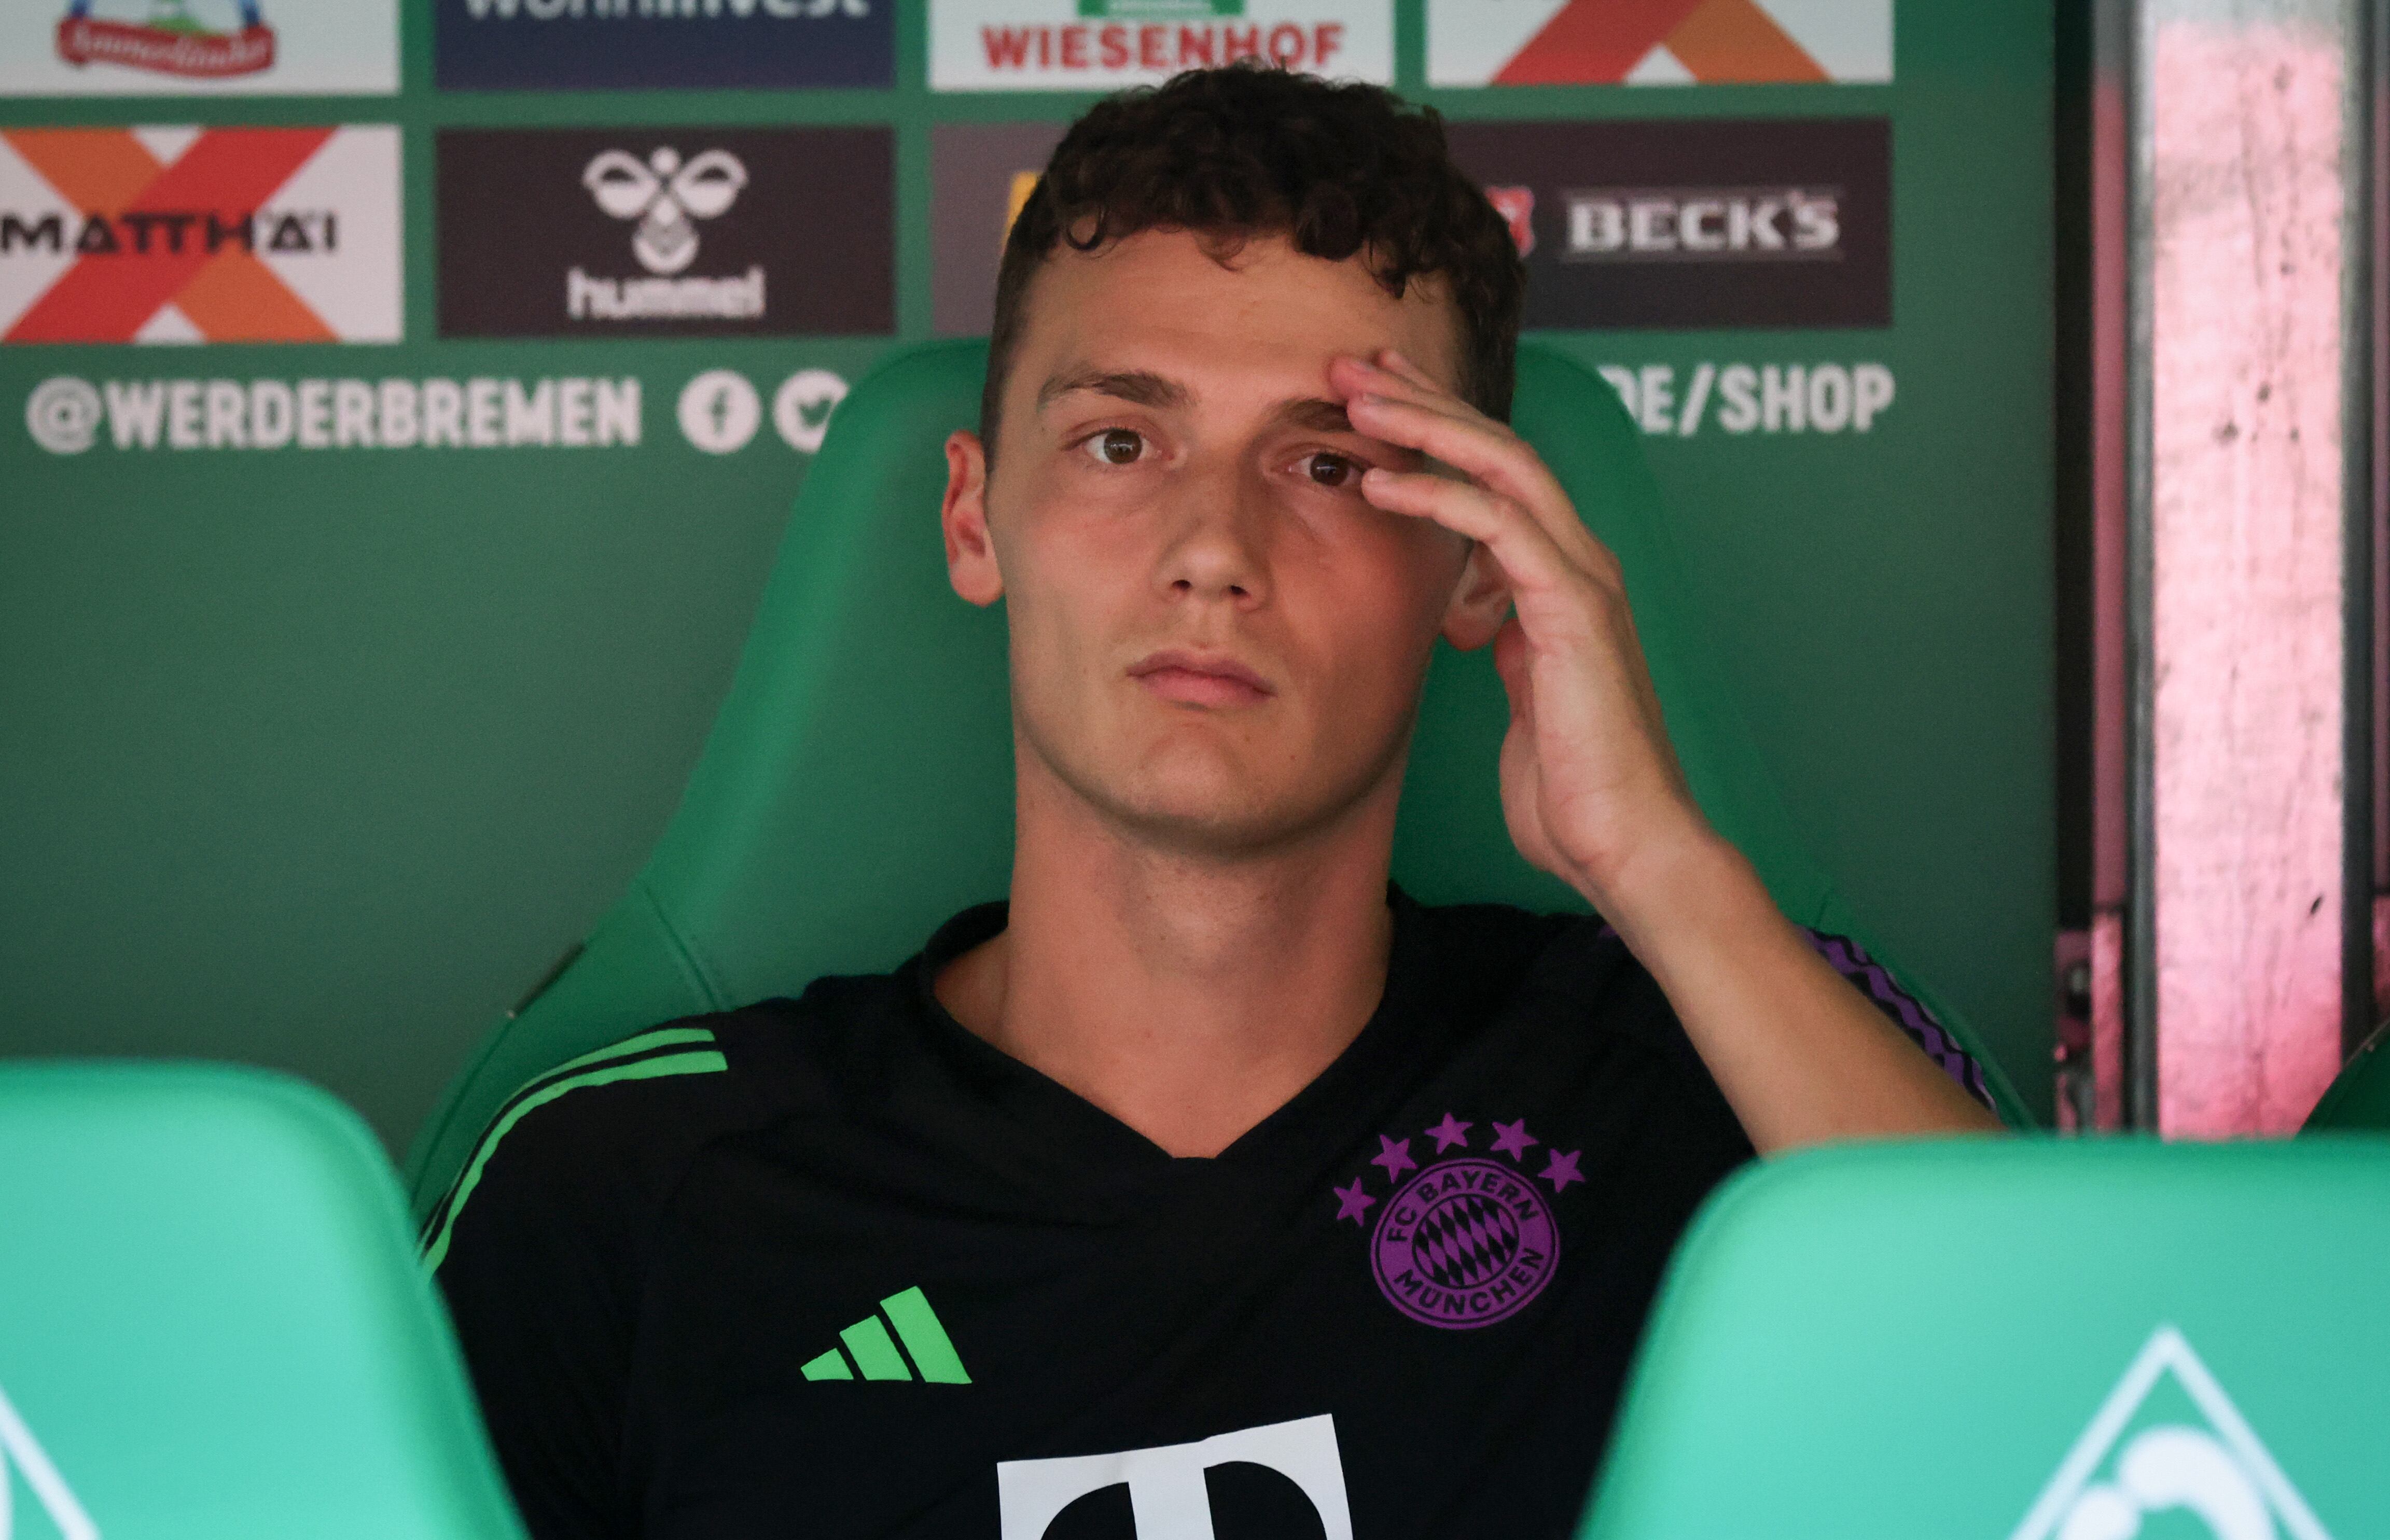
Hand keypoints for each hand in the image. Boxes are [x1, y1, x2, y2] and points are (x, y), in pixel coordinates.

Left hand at [1332, 349, 1714, 915]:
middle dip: (1426, 398)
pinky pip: (1499, 525)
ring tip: (1356, 395)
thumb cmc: (1573, 794)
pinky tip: (1383, 479)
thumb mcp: (1523, 703)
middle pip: (1500, 448)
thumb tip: (1478, 624)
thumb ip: (1506, 651)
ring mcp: (1582, 581)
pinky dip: (1439, 494)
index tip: (1374, 400)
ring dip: (1427, 422)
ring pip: (1503, 465)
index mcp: (1563, 584)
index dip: (1438, 430)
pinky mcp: (1573, 610)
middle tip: (1353, 362)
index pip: (1497, 478)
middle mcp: (1579, 565)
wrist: (1626, 848)